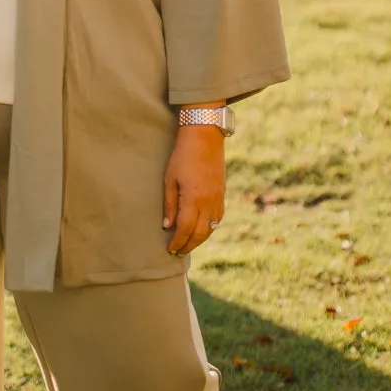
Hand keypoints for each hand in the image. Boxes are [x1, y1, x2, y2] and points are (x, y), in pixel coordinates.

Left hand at [163, 125, 226, 255]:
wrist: (205, 137)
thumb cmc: (183, 156)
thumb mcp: (170, 179)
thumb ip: (169, 204)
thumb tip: (167, 226)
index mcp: (194, 199)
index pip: (186, 229)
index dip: (178, 242)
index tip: (170, 249)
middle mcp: (209, 202)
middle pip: (200, 233)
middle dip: (189, 245)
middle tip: (178, 252)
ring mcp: (218, 199)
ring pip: (211, 228)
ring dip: (200, 239)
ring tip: (189, 244)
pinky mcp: (222, 194)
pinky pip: (218, 218)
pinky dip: (209, 228)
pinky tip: (202, 230)